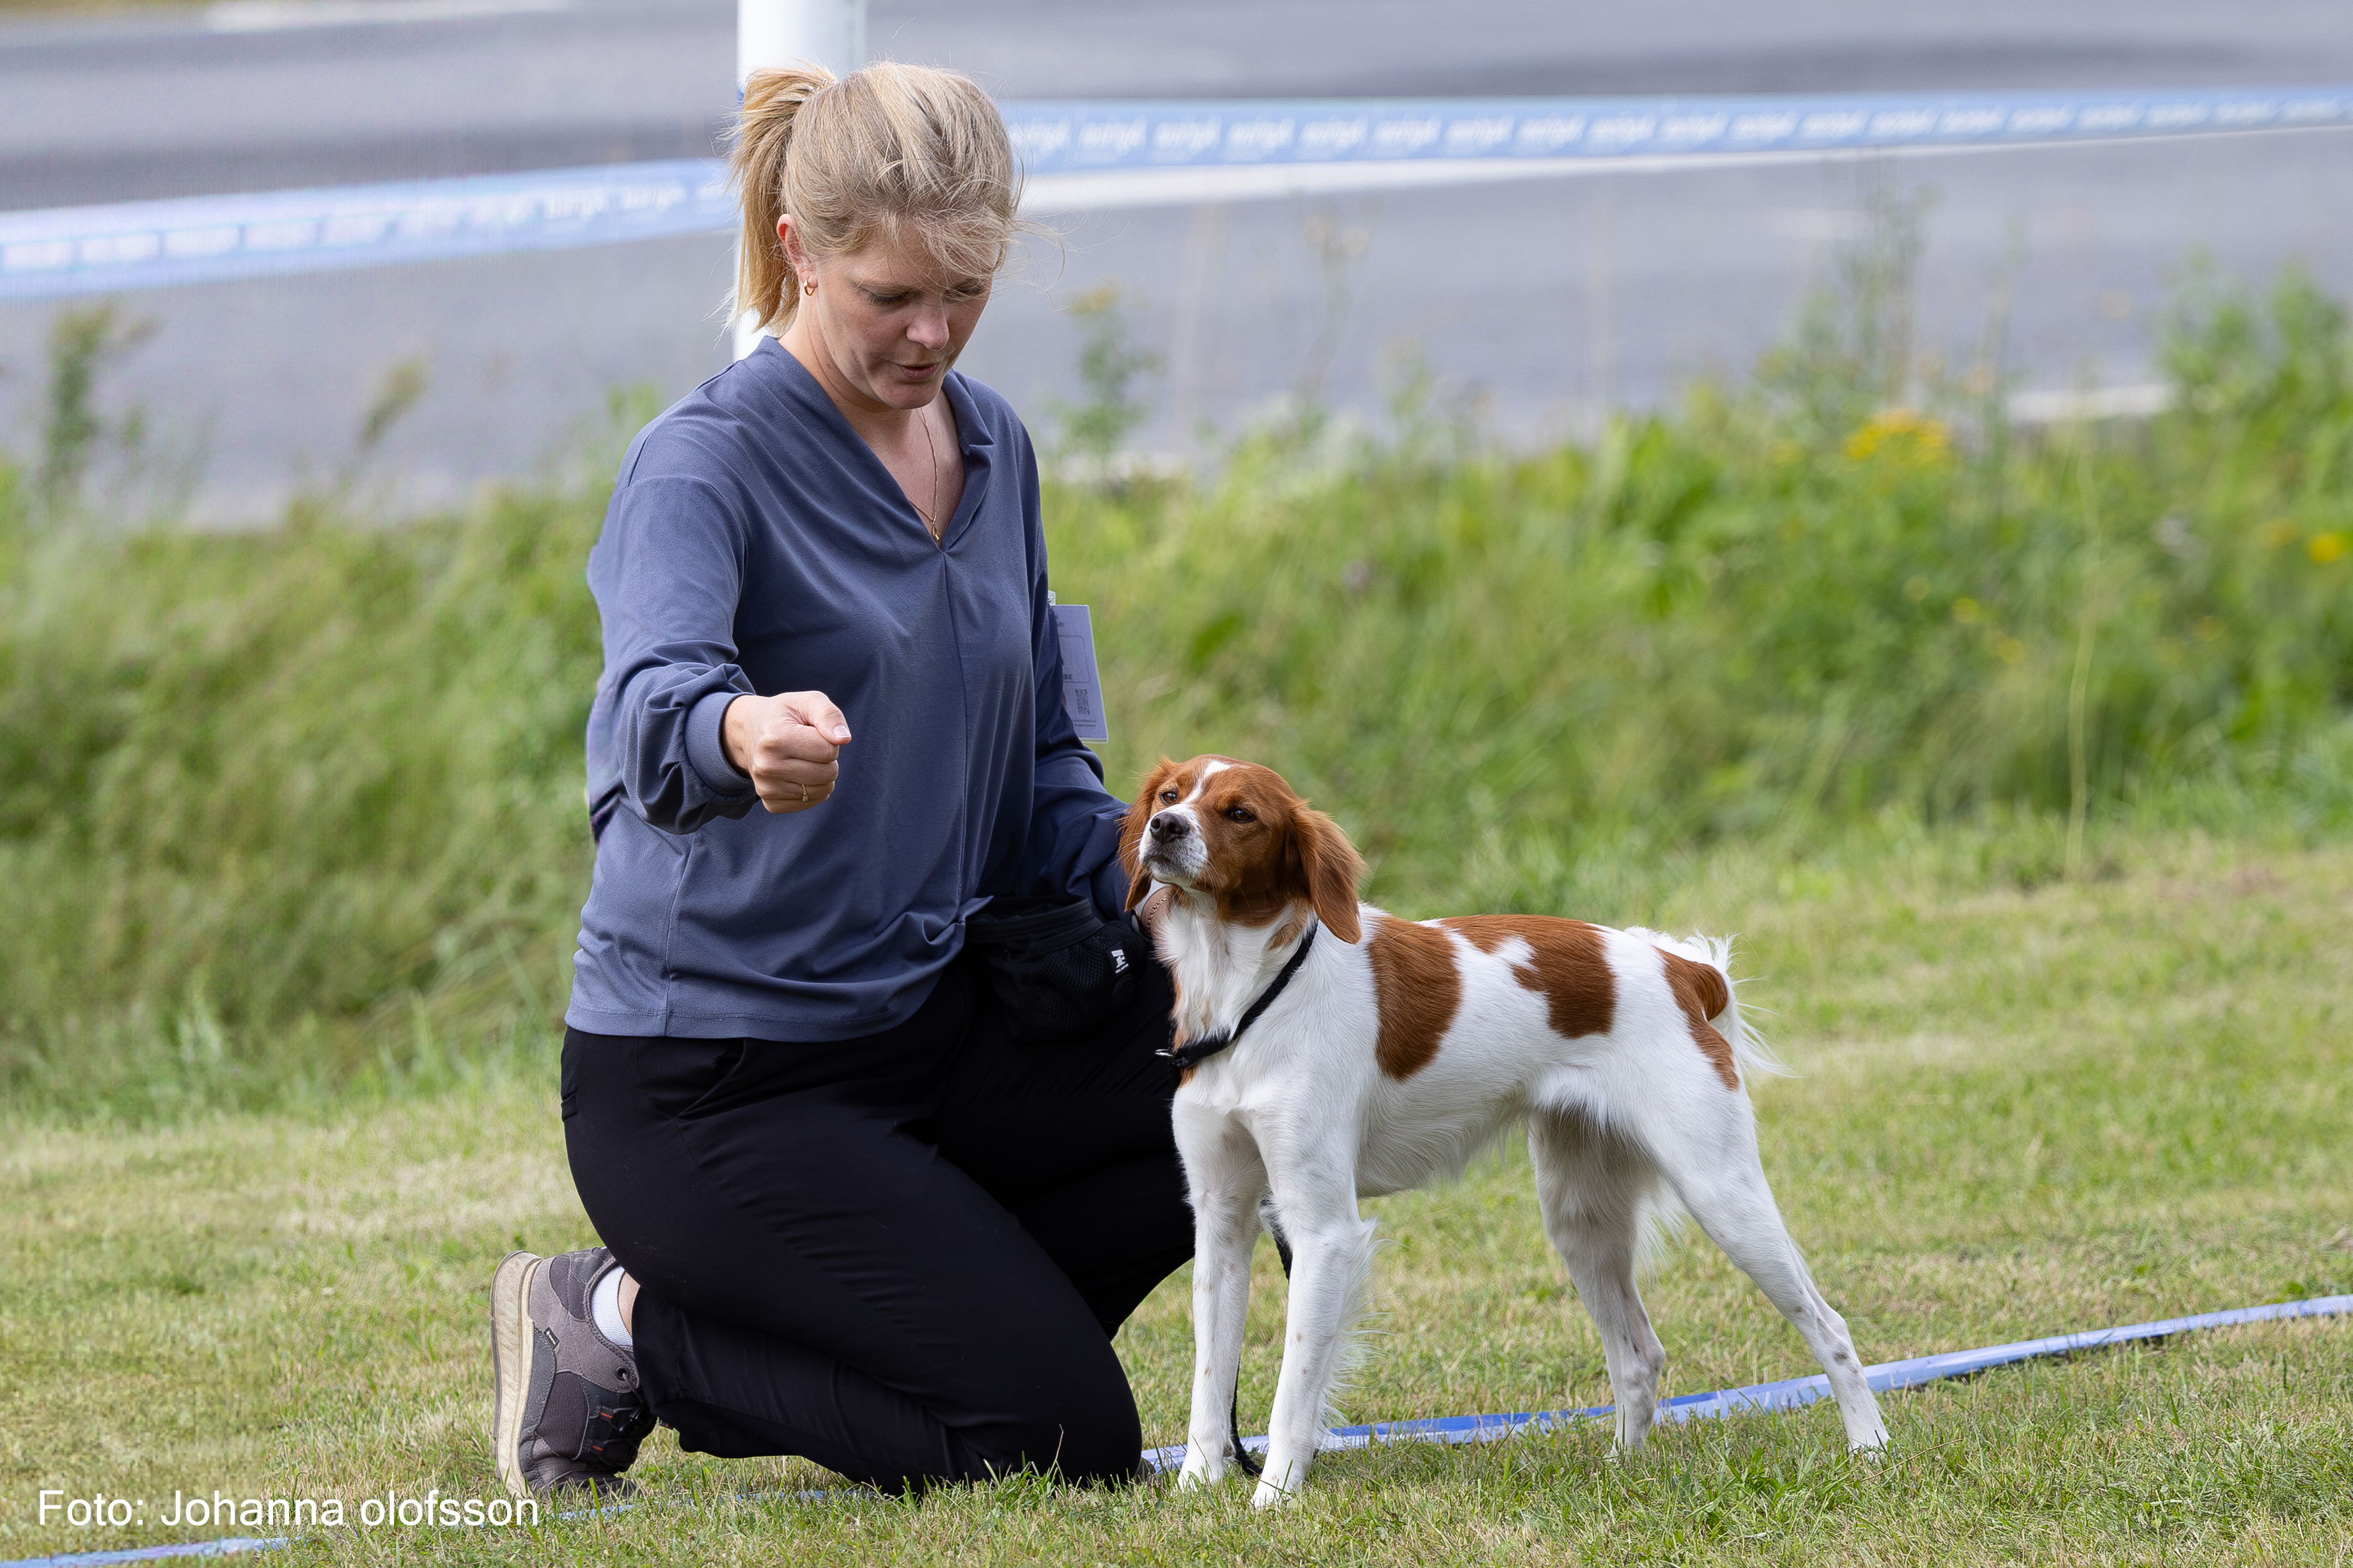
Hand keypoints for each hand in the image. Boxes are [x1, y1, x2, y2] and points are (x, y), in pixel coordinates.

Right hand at [721, 690, 851, 814]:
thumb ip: (829, 715)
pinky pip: (810, 802)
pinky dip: (812, 790)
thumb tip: (843, 739)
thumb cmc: (785, 715)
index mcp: (776, 738)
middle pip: (828, 773)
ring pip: (823, 790)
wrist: (749, 730)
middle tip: (808, 747)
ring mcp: (766, 787)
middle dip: (828, 759)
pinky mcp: (770, 803)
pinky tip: (797, 774)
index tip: (812, 732)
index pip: (829, 750)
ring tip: (802, 759)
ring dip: (822, 774)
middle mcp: (767, 766)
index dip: (829, 739)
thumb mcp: (807, 701)